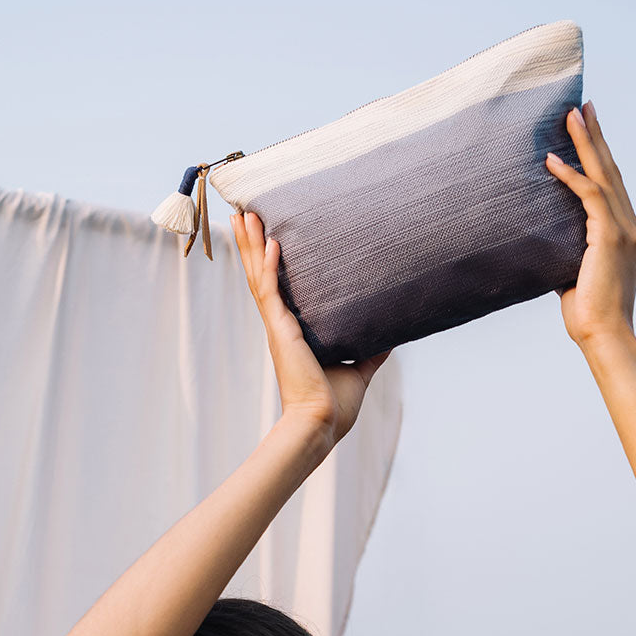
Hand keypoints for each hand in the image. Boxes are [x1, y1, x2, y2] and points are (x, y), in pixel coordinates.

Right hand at [231, 210, 390, 449]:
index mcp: (293, 334)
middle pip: (260, 275)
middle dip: (251, 243)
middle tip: (244, 212)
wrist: (323, 423)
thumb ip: (372, 349)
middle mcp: (280, 326)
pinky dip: (269, 266)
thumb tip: (391, 334)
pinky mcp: (281, 332)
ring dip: (250, 244)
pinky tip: (271, 241)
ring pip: (258, 276)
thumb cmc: (335, 405)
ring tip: (244, 213)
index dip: (265, 261)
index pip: (276, 288)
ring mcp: (278, 327)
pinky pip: (271, 291)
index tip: (263, 234)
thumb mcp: (360, 369)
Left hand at [545, 102, 635, 347]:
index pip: (613, 187)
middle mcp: (632, 228)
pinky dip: (570, 177)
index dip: (601, 158)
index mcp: (628, 236)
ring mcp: (624, 230)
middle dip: (597, 137)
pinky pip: (590, 197)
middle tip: (584, 106)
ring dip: (586, 144)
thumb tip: (541, 240)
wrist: (605, 336)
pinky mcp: (610, 237)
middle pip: (612, 172)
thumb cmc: (589, 316)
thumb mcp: (574, 276)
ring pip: (604, 176)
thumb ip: (565, 252)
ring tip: (570, 116)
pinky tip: (552, 161)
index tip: (589, 131)